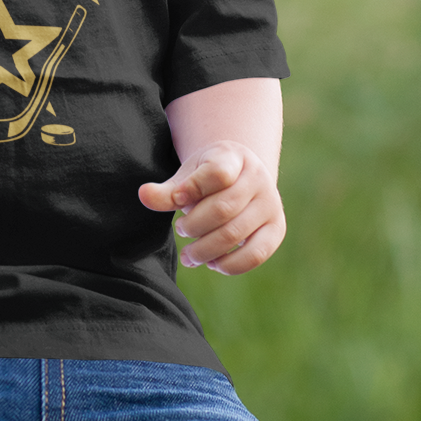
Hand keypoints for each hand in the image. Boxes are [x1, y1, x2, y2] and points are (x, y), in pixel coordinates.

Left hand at [139, 139, 285, 273]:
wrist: (240, 177)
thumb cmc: (206, 178)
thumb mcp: (186, 176)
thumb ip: (167, 190)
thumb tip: (143, 195)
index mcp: (234, 156)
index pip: (217, 172)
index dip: (192, 188)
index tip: (176, 200)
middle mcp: (258, 178)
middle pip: (223, 208)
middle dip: (194, 226)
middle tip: (180, 230)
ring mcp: (271, 203)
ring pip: (235, 233)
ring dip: (205, 250)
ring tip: (189, 255)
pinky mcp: (276, 228)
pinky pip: (255, 254)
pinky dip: (229, 264)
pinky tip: (212, 263)